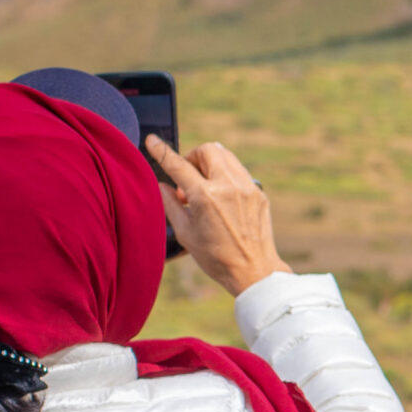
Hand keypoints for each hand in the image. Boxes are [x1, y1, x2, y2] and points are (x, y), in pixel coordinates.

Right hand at [147, 137, 289, 295]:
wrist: (254, 270)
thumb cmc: (216, 257)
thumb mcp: (185, 232)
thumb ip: (170, 204)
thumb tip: (162, 184)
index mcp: (206, 197)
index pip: (178, 165)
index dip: (162, 151)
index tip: (152, 141)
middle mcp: (228, 186)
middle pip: (207, 149)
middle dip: (193, 158)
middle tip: (188, 179)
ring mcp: (247, 187)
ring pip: (225, 155)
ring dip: (210, 164)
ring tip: (204, 188)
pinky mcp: (259, 192)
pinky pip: (238, 170)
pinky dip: (225, 175)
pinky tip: (221, 195)